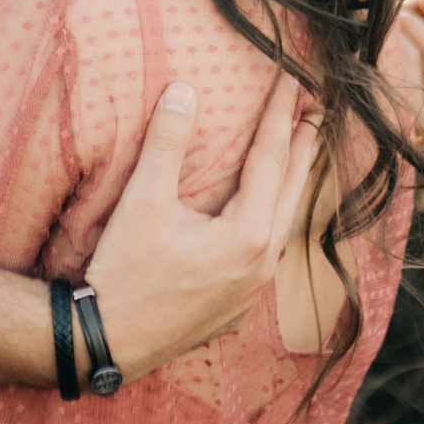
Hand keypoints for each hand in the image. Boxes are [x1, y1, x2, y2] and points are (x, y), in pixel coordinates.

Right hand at [83, 74, 319, 382]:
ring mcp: (251, 292)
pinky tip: (260, 218)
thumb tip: (186, 89)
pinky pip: (266, 254)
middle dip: (303, 147)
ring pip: (282, 225)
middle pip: (291, 191)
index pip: (271, 158)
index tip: (293, 80)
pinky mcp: (234, 308)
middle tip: (317, 110)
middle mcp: (261, 265)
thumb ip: (167, 141)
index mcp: (247, 234)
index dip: (280, 115)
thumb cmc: (124, 272)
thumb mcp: (143, 200)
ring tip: (296, 156)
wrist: (106, 344)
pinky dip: (270, 221)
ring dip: (289, 185)